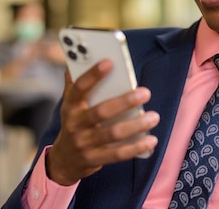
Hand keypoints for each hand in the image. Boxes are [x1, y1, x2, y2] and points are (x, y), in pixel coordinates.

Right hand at [46, 60, 159, 185]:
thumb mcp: (70, 104)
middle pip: (101, 111)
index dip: (93, 74)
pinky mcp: (95, 159)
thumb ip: (75, 83)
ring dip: (136, 125)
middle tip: (145, 92)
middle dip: (125, 102)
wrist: (64, 160)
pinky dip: (136, 147)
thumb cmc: (75, 123)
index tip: (110, 62)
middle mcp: (75, 124)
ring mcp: (84, 143)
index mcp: (70, 106)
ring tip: (154, 117)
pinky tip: (151, 139)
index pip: (80, 87)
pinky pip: (118, 154)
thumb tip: (77, 58)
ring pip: (113, 133)